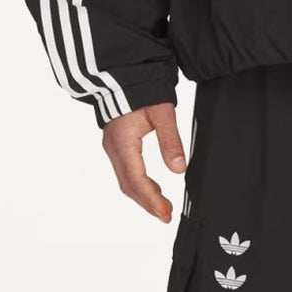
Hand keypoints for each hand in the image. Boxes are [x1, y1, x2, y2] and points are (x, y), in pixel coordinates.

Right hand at [102, 102, 186, 221]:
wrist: (123, 75)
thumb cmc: (141, 90)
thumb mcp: (162, 113)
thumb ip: (171, 141)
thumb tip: (179, 169)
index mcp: (123, 143)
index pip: (136, 180)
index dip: (151, 199)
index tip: (165, 212)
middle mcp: (113, 148)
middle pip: (128, 186)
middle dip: (147, 203)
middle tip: (165, 216)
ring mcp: (112, 147)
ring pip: (125, 181)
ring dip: (143, 196)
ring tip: (162, 207)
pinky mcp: (115, 145)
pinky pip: (124, 172)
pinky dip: (138, 184)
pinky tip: (153, 188)